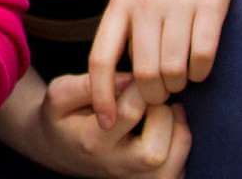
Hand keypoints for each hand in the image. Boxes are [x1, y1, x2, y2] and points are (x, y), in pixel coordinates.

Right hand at [21, 72, 189, 177]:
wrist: (61, 150)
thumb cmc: (62, 116)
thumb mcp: (60, 92)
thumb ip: (88, 84)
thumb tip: (129, 78)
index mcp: (92, 141)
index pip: (128, 114)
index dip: (140, 86)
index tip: (137, 74)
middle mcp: (115, 166)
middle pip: (153, 152)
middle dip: (163, 115)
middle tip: (156, 95)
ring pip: (171, 167)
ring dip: (178, 132)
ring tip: (167, 111)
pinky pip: (177, 173)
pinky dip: (181, 149)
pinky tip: (170, 129)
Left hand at [92, 0, 235, 111]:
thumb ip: (124, 28)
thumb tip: (118, 80)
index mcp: (120, 1)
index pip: (101, 58)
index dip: (101, 96)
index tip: (105, 122)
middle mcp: (146, 2)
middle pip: (143, 74)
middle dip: (153, 94)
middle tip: (161, 90)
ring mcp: (179, 2)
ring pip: (173, 70)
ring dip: (178, 83)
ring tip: (179, 74)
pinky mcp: (211, 3)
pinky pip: (203, 57)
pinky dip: (201, 71)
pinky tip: (199, 64)